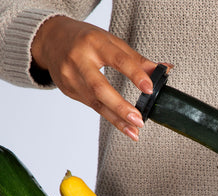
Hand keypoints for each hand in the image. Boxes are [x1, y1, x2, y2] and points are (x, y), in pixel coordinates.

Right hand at [31, 16, 162, 140]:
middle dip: (120, 106)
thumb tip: (165, 69)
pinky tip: (124, 126)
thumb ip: (136, 59)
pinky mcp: (69, 90)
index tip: (149, 88)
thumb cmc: (85, 39)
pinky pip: (93, 107)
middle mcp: (79, 60)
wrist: (50, 39)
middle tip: (139, 120)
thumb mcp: (111, 42)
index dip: (134, 74)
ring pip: (96, 103)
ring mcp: (71, 77)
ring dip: (117, 120)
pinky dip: (110, 117)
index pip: (117, 59)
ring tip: (135, 131)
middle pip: (99, 87)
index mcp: (94, 43)